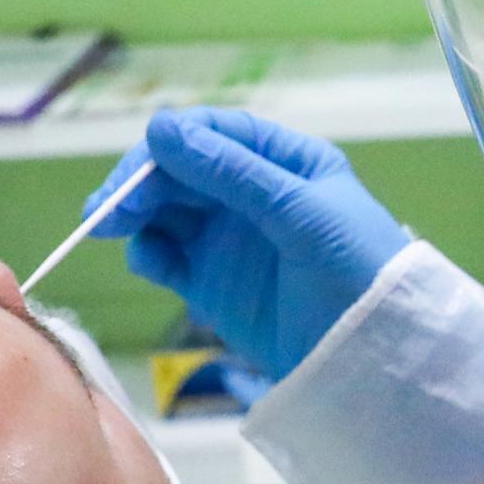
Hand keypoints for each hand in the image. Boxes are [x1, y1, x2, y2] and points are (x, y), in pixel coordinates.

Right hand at [84, 106, 409, 380]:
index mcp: (285, 162)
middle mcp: (251, 193)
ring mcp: (229, 238)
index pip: (215, 133)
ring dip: (133, 213)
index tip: (142, 167)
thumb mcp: (302, 213)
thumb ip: (233, 173)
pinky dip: (147, 252)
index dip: (172, 143)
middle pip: (178, 171)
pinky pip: (165, 256)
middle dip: (140, 182)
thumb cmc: (358, 270)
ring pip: (164, 210)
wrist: (375, 355)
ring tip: (109, 228)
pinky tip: (149, 260)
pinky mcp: (211, 282)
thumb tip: (161, 128)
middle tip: (107, 209)